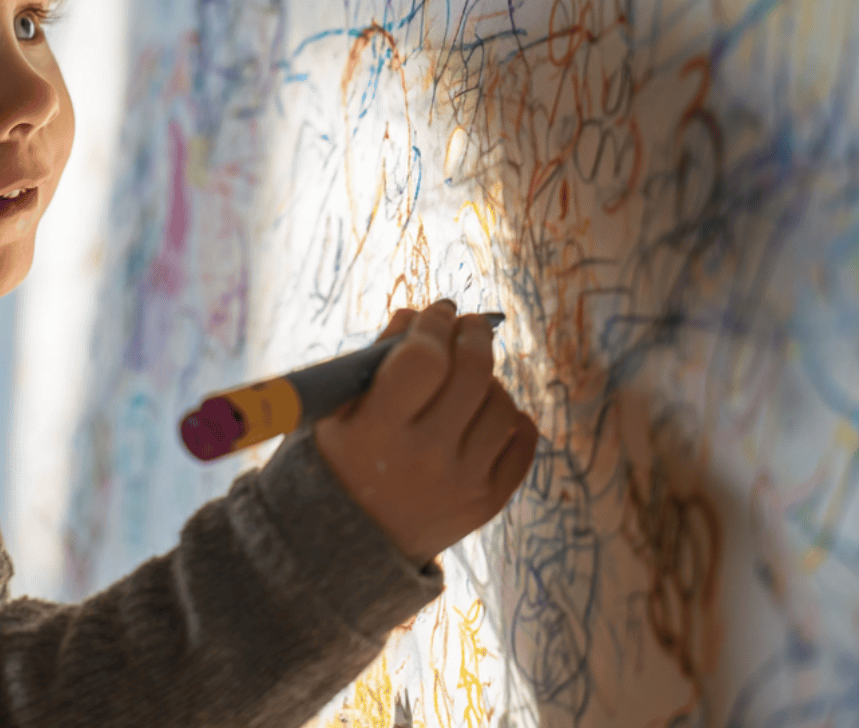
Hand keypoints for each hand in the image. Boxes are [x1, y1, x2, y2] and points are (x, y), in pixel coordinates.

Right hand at [312, 299, 538, 565]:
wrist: (346, 549)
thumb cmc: (337, 463)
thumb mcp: (335, 411)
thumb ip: (375, 360)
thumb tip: (417, 316)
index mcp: (377, 429)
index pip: (424, 357)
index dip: (436, 324)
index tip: (439, 309)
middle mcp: (425, 456)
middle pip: (473, 372)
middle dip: (474, 335)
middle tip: (469, 324)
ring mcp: (461, 482)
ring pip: (502, 403)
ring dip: (489, 379)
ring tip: (469, 378)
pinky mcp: (486, 502)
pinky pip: (522, 444)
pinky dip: (515, 420)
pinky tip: (491, 411)